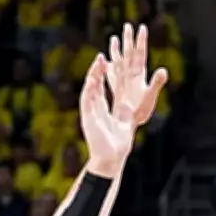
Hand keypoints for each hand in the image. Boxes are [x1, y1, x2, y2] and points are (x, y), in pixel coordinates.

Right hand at [79, 54, 134, 177]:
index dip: (103, 74)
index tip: (107, 61)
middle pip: (94, 85)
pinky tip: (94, 79)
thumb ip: (124, 112)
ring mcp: (90, 112)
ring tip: (98, 63)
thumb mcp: (124, 122)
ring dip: (93, 76)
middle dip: (97, 71)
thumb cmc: (118, 144)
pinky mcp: (88, 118)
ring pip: (89, 90)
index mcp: (103, 109)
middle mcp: (94, 108)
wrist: (112, 158)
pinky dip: (90, 90)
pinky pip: (87, 101)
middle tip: (101, 57)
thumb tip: (128, 105)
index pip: (101, 87)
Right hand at [106, 23, 167, 124]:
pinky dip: (110, 67)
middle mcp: (131, 76)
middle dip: (128, 40)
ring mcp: (124, 83)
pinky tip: (106, 63)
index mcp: (138, 75)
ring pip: (120, 62)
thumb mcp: (149, 97)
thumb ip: (156, 83)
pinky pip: (112, 74)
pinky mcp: (118, 90)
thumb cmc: (140, 112)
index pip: (140, 54)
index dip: (140, 41)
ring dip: (117, 51)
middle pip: (130, 54)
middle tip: (128, 25)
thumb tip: (163, 70)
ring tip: (114, 39)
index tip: (142, 28)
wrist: (132, 124)